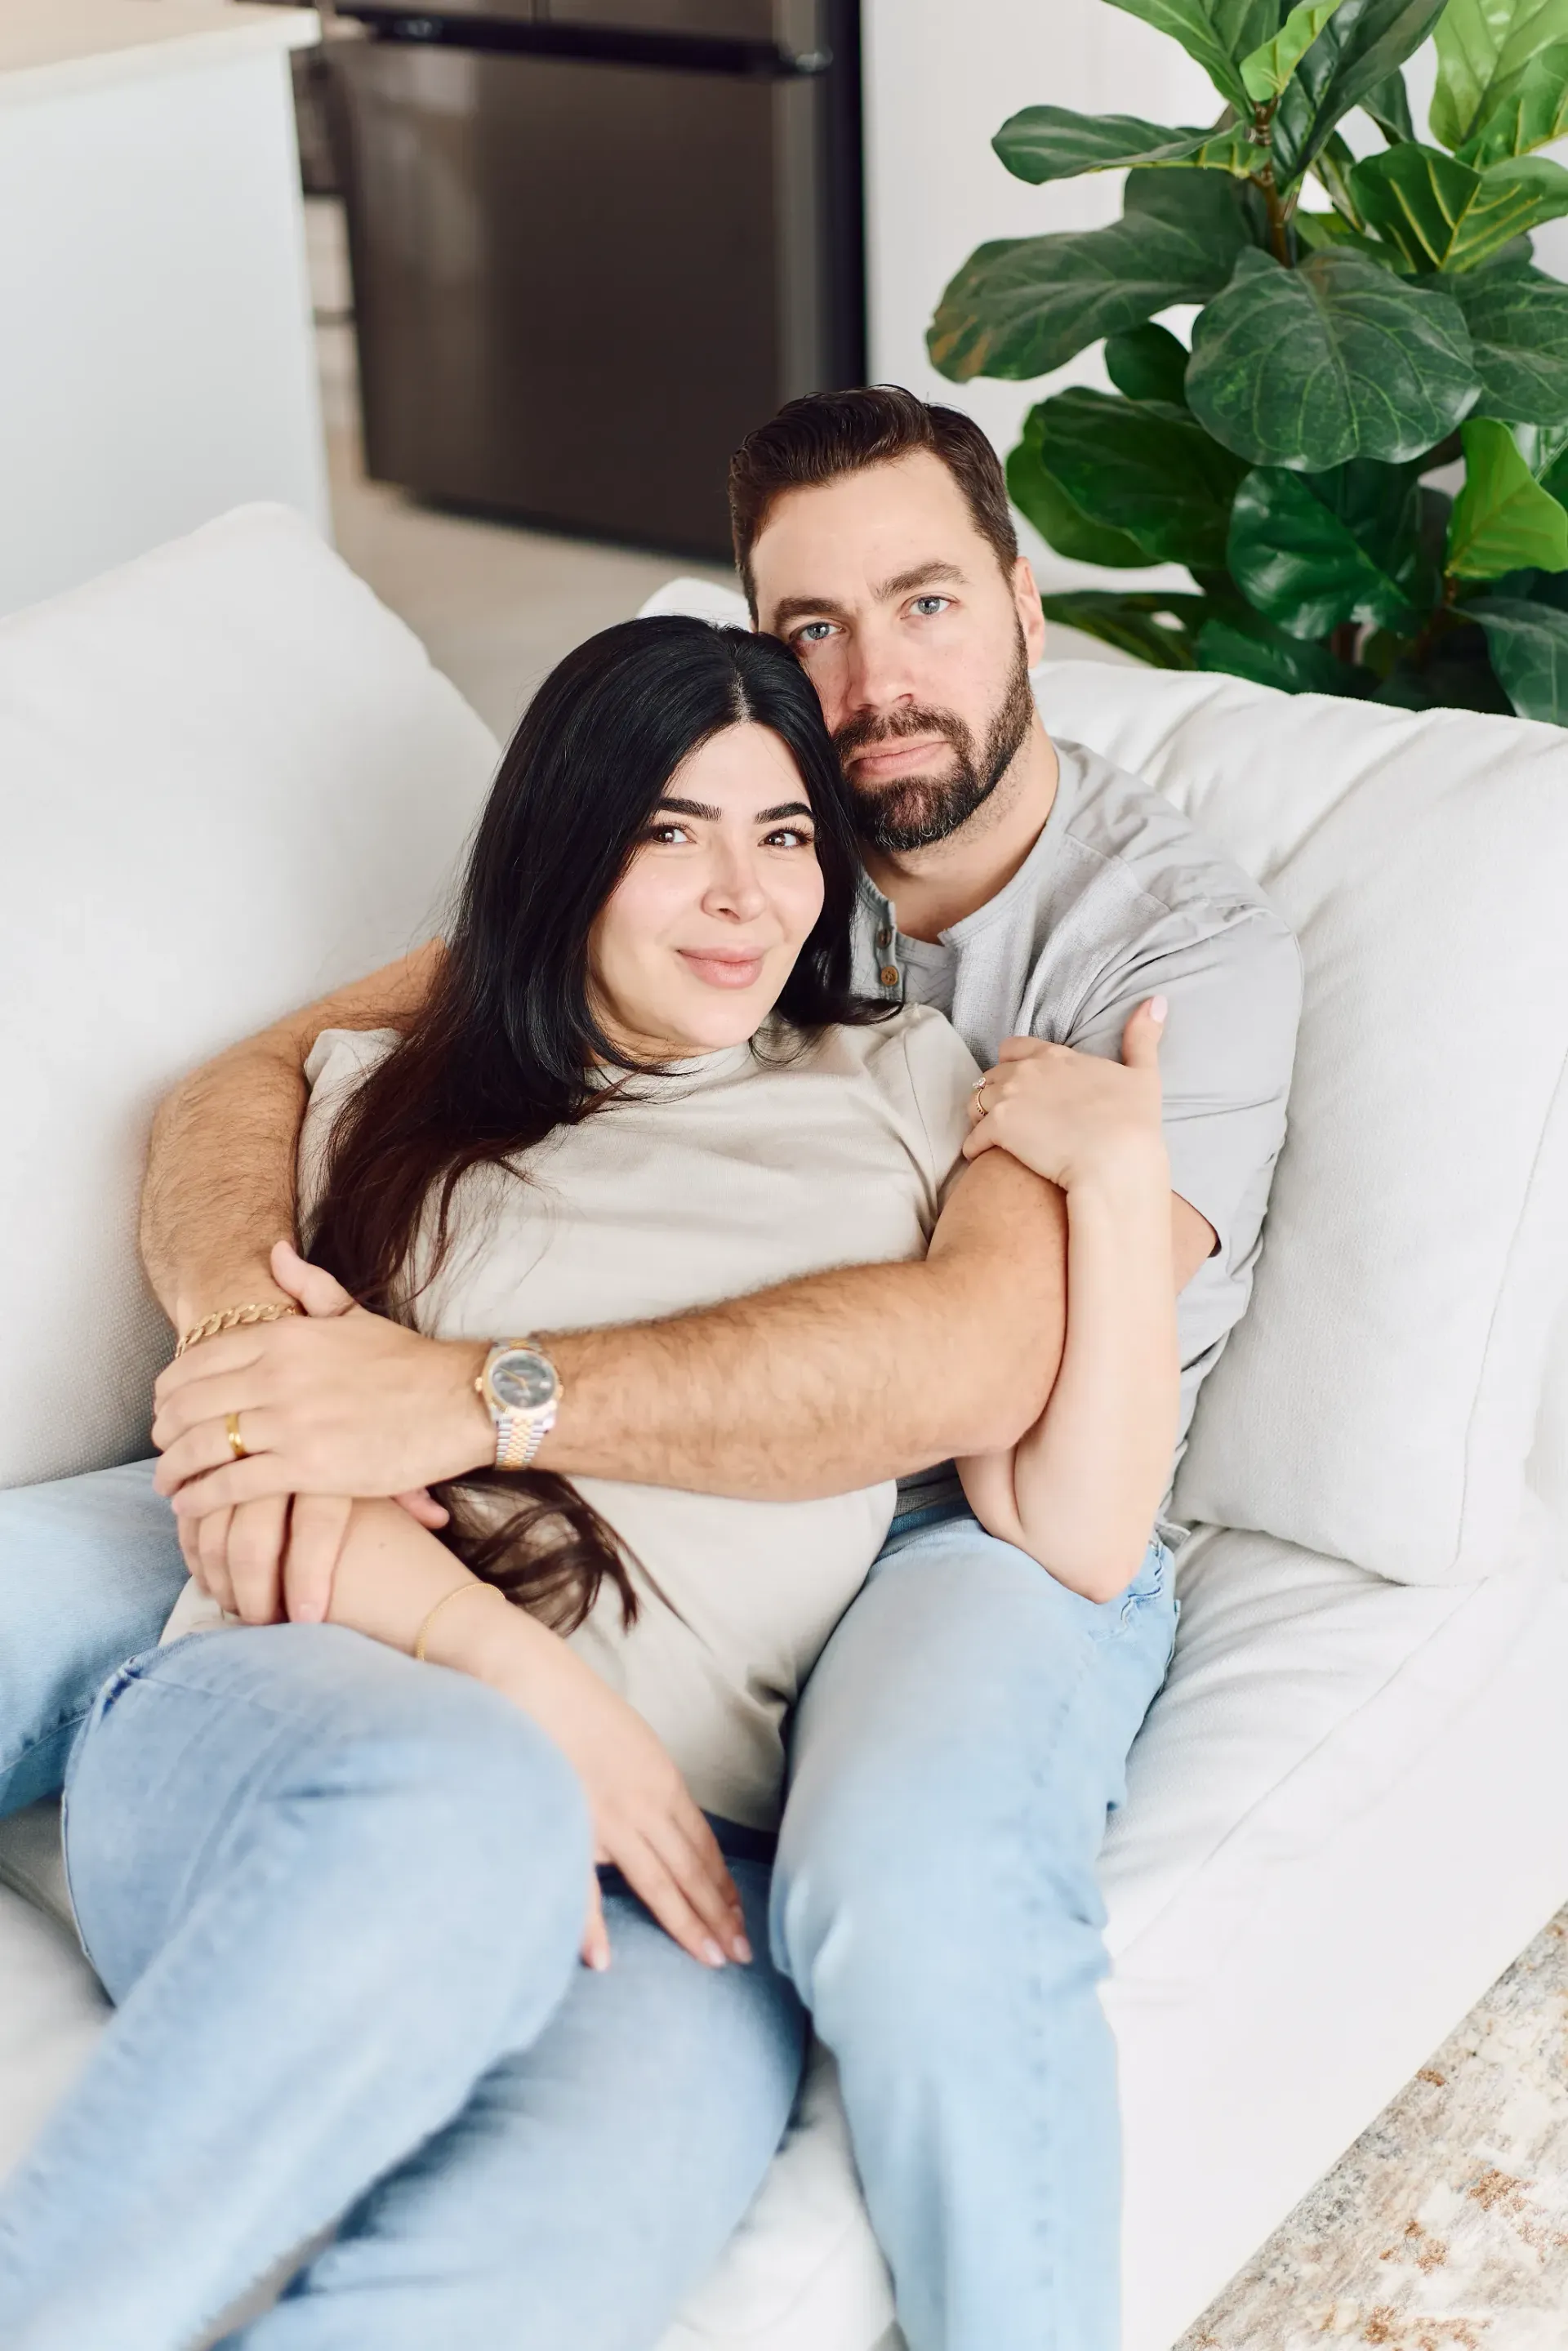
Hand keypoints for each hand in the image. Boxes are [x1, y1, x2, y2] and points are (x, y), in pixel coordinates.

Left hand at [162, 1242, 453, 1621]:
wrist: (461, 1400)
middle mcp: (278, 1375)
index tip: (163, 1409)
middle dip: (164, 1432)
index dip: (167, 1391)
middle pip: (189, 1405)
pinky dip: (202, 1499)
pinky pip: (234, 1484)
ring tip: (168, 1485)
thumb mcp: (354, 1314)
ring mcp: (291, 1421)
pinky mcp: (308, 1467)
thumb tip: (274, 1250)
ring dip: (174, 1470)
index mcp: (284, 1336)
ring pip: (203, 1446)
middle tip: (161, 1449)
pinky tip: (192, 1507)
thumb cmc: (410, 1362)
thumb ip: (307, 1285)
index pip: (196, 1361)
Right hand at [433, 1588, 750, 1974]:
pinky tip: (604, 1960)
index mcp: (661, 1779)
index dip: (722, 1885)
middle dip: (717, 1915)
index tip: (740, 1919)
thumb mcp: (627, 1742)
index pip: (703, 1845)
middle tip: (741, 1955)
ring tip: (710, 1959)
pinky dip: (591, 1925)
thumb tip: (654, 1825)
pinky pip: (580, 1885)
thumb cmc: (574, 1704)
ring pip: (656, 1880)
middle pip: (690, 1869)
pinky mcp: (565, 1822)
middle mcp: (643, 1802)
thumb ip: (645, 1785)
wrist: (525, 1674)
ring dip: (684, 1923)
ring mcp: (606, 1817)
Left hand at [963, 999, 1167, 1193]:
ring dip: (980, 1117)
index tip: (1019, 1083)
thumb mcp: (1144, 1074)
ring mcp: (1009, 1098)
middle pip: (991, 1074)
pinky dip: (974, 1147)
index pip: (1016, 1049)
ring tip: (992, 1135)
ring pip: (975, 1102)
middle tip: (1006, 1113)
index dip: (1013, 1065)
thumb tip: (1157, 1000)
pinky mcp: (998, 1129)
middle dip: (995, 1092)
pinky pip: (972, 1138)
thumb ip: (1143, 1037)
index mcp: (1056, 1056)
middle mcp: (1027, 1071)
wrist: (1116, 1159)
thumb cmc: (1133, 1121)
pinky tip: (983, 1157)